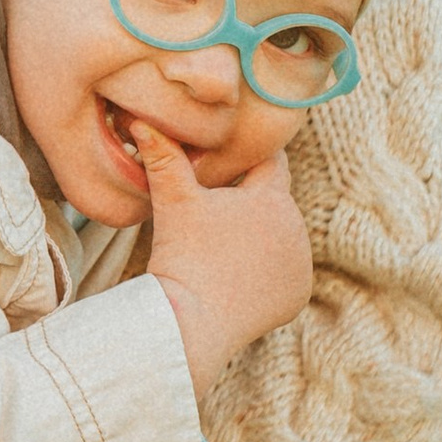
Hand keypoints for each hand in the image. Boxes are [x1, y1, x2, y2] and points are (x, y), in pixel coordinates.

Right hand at [133, 133, 313, 395]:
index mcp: (273, 198)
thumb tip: (141, 119)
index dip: (247, 157)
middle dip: (251, 202)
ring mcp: (300, 265)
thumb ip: (163, 157)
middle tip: (222, 206)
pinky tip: (241, 275)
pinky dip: (267, 272)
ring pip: (280, 238)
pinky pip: (284, 273)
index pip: (269, 162)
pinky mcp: (298, 295)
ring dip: (261, 237)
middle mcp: (297, 229)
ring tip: (228, 244)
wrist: (192, 322)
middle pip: (273, 203)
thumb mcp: (172, 200)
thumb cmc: (182, 255)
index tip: (231, 156)